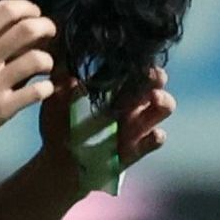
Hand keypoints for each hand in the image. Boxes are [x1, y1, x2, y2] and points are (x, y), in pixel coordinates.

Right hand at [0, 0, 56, 159]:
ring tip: (44, 63)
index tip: (33, 13)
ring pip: (37, 60)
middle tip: (49, 32)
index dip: (26, 7)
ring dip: (47, 58)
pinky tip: (42, 88)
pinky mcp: (2, 109)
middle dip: (45, 26)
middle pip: (27, 30)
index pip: (5, 11)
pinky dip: (46, 87)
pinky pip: (37, 92)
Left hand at [51, 69, 174, 190]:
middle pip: (156, 82)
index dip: (138, 61)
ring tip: (154, 98)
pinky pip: (157, 139)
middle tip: (150, 76)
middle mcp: (130, 102)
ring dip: (164, 100)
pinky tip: (151, 134)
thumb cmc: (59, 125)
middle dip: (157, 76)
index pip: (132, 67)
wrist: (60, 161)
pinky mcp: (137, 148)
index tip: (134, 58)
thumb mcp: (55, 102)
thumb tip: (64, 66)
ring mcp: (137, 124)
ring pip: (164, 107)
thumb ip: (58, 83)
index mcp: (113, 87)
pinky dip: (157, 136)